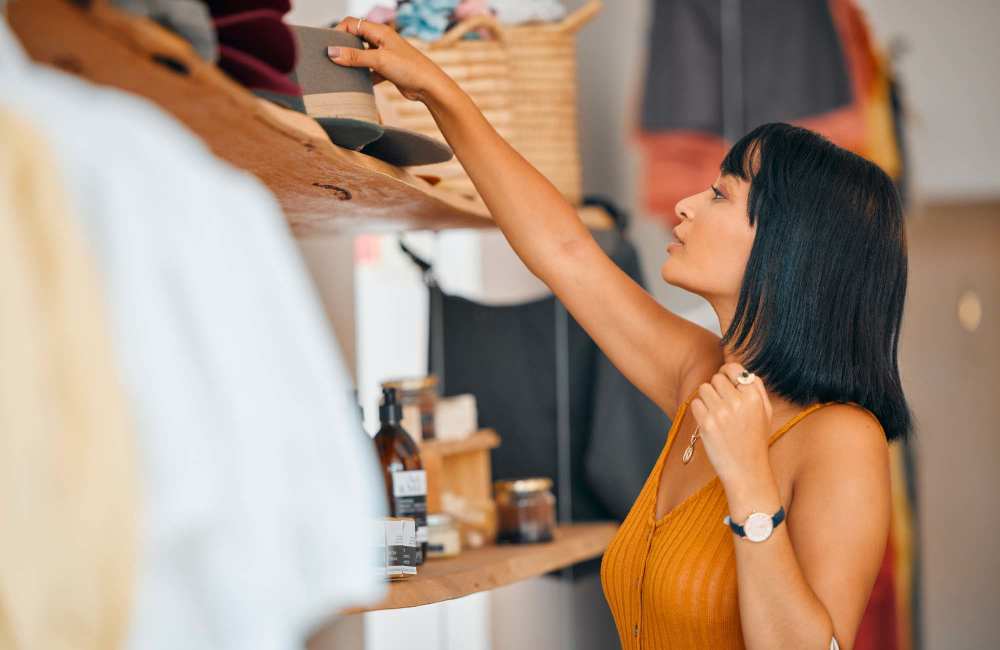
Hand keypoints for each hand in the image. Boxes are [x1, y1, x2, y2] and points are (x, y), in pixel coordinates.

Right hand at [330, 17, 452, 103]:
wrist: (429, 87)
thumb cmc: (410, 69)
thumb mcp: (379, 60)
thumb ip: (355, 56)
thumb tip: (332, 52)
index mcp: (380, 32)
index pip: (352, 24)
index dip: (338, 31)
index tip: (328, 45)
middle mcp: (382, 41)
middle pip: (356, 39)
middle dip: (343, 47)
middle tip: (331, 58)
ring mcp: (385, 56)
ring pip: (362, 56)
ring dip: (352, 63)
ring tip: (339, 72)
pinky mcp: (388, 70)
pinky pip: (369, 70)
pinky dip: (362, 76)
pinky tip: (356, 84)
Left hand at [690, 363, 773, 485]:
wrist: (747, 470)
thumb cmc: (755, 440)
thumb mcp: (766, 412)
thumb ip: (756, 389)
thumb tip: (742, 370)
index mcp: (754, 397)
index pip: (733, 369)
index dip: (727, 373)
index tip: (726, 382)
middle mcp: (738, 402)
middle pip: (716, 378)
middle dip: (717, 389)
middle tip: (722, 404)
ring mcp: (721, 413)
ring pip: (703, 389)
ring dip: (707, 399)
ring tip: (717, 414)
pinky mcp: (707, 423)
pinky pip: (695, 403)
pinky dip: (699, 411)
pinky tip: (710, 422)